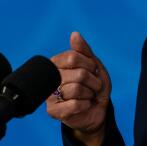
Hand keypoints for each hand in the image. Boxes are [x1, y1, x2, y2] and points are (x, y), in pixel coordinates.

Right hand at [46, 31, 111, 145]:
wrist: (96, 111)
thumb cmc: (93, 86)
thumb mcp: (93, 66)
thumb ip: (84, 50)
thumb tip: (74, 34)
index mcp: (57, 63)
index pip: (73, 57)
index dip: (89, 64)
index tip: (93, 71)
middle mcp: (50, 77)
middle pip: (79, 74)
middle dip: (93, 82)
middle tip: (92, 87)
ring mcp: (50, 94)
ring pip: (76, 89)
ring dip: (89, 94)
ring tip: (87, 96)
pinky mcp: (53, 111)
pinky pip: (74, 104)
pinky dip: (85, 105)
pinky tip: (83, 105)